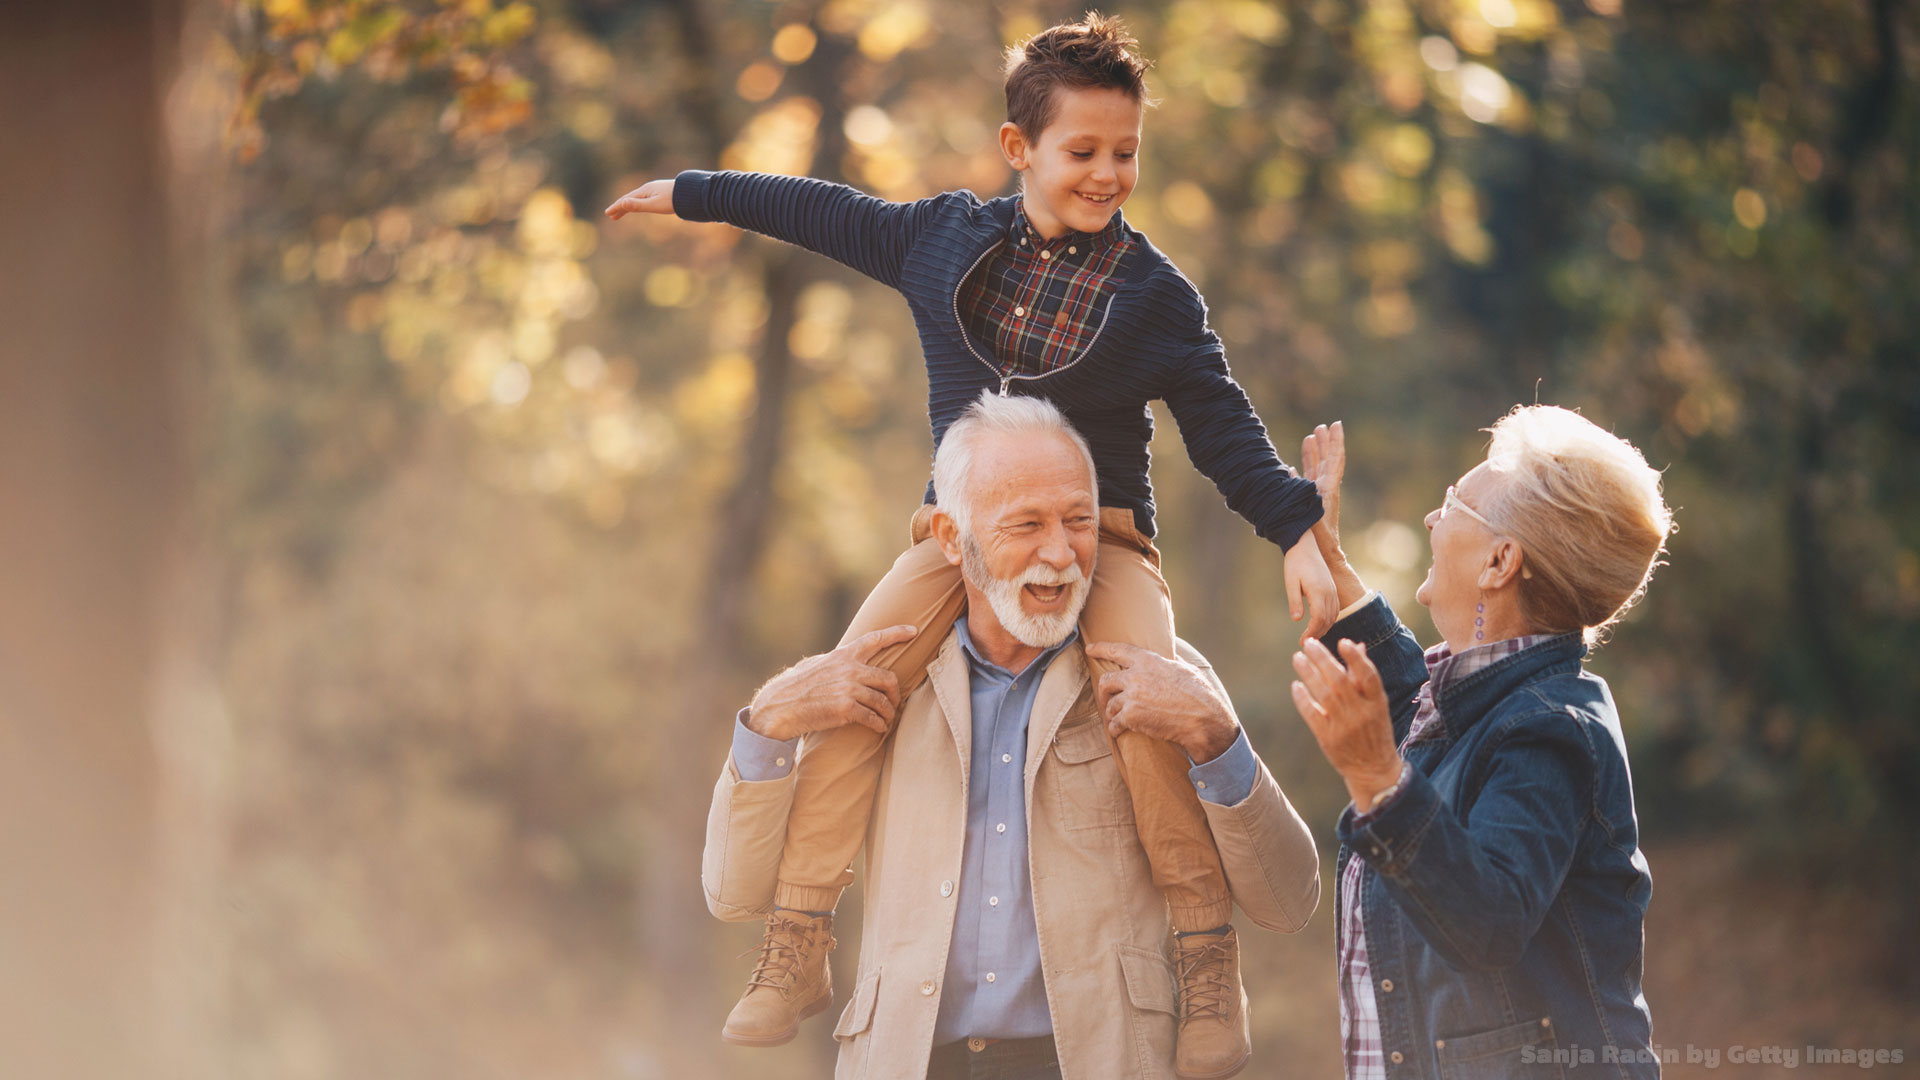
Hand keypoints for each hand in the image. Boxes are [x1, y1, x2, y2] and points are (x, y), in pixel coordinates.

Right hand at [604, 178, 675, 218]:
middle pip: (630, 198)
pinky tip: (639, 206)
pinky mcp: (661, 192)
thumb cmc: (674, 200)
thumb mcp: (654, 205)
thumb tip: (622, 203)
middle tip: (611, 216)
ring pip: (637, 198)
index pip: (626, 200)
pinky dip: (638, 203)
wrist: (691, 193)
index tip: (607, 213)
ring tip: (622, 213)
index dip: (616, 207)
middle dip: (620, 207)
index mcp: (644, 191)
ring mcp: (654, 189)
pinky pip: (644, 198)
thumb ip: (638, 205)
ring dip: (628, 206)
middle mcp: (648, 188)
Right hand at [745, 625, 917, 742]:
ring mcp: (848, 688)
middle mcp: (849, 669)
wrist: (779, 706)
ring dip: (888, 713)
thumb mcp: (814, 664)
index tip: (913, 631)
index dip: (896, 633)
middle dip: (895, 693)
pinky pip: (872, 717)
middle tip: (895, 703)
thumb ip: (834, 661)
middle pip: (888, 678)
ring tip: (887, 720)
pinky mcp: (845, 708)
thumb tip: (843, 659)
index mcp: (842, 655)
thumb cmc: (794, 687)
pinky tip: (879, 728)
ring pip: (883, 700)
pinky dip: (879, 724)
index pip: (874, 640)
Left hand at [1085, 642, 1238, 763]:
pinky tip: (1118, 731)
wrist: (1202, 719)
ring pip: (1110, 704)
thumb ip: (1171, 662)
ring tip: (1118, 718)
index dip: (1101, 648)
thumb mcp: (1186, 669)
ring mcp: (1132, 696)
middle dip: (1104, 691)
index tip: (1090, 649)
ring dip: (1112, 712)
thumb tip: (1170, 655)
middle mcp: (1136, 676)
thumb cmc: (1200, 694)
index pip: (1118, 650)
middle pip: (1106, 680)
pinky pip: (1115, 723)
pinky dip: (1116, 728)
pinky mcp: (1131, 716)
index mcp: (1149, 661)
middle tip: (1105, 698)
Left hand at [1282, 535, 1337, 643]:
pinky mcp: (1332, 589)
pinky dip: (1329, 620)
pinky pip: (1335, 609)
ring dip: (1324, 628)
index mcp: (1319, 591)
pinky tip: (1320, 625)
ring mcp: (1333, 591)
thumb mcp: (1291, 582)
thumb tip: (1297, 619)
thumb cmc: (1295, 563)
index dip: (1312, 632)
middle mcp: (1329, 592)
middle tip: (1306, 644)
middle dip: (1318, 634)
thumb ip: (1295, 601)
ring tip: (1312, 637)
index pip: (1319, 619)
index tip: (1302, 641)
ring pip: (1333, 616)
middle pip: (1328, 620)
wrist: (1305, 545)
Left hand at [1290, 637, 1402, 809]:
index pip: (1368, 676)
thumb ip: (1365, 677)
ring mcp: (1344, 726)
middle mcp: (1362, 713)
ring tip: (1298, 658)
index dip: (1356, 658)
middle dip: (1323, 659)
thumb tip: (1357, 645)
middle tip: (1309, 643)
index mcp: (1377, 703)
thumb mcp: (1377, 705)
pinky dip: (1303, 699)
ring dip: (1309, 673)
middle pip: (1340, 681)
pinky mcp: (1328, 738)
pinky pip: (1312, 714)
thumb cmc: (1375, 731)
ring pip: (1324, 694)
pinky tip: (1296, 685)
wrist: (1373, 770)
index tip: (1343, 641)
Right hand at [1300, 421, 1345, 565]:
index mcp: (1329, 487)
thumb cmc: (1318, 537)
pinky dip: (1301, 471)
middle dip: (1325, 442)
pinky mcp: (1309, 503)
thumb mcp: (1312, 512)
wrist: (1323, 554)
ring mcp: (1317, 495)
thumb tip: (1289, 471)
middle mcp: (1325, 488)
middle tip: (1322, 426)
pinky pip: (1305, 481)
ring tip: (1311, 437)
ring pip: (1317, 468)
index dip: (1336, 441)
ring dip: (1314, 453)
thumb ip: (1301, 493)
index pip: (1335, 459)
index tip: (1337, 425)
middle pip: (1327, 459)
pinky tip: (1293, 467)